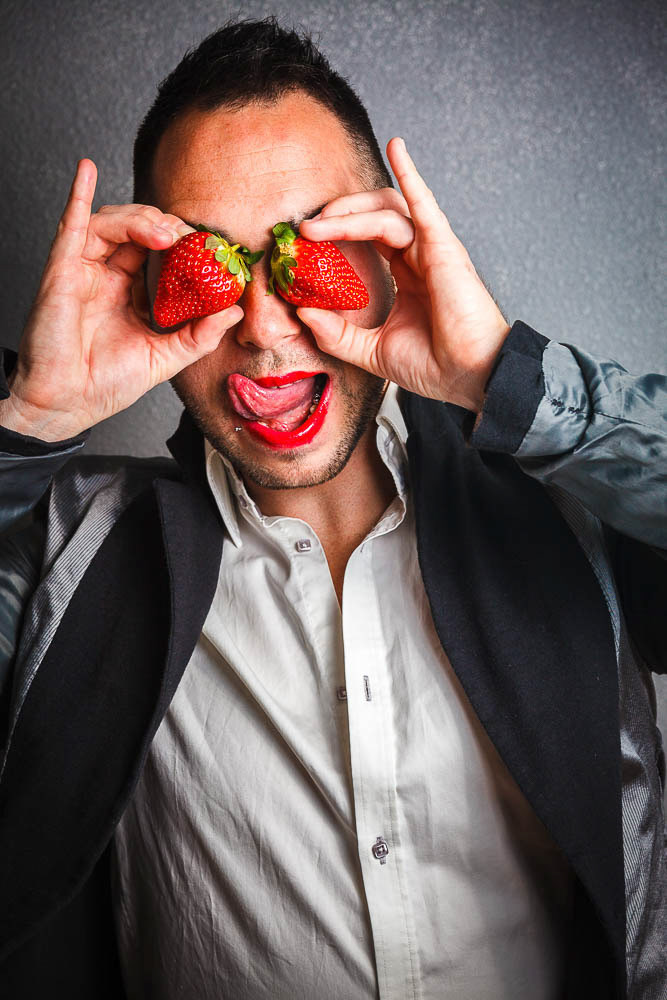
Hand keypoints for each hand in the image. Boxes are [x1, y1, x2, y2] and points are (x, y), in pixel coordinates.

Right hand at [0, 159, 243, 440]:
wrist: (69, 405)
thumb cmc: (107, 384)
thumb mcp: (167, 358)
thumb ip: (201, 335)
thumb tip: (236, 311)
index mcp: (130, 293)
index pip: (159, 253)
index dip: (184, 243)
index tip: (211, 247)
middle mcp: (106, 276)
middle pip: (138, 231)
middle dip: (166, 225)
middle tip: (190, 236)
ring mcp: (83, 271)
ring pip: (112, 224)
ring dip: (141, 220)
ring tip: (167, 233)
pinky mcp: (62, 272)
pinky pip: (70, 226)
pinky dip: (78, 195)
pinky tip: (86, 170)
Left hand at [297, 137, 510, 412]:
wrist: (469, 380)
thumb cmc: (434, 366)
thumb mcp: (371, 351)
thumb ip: (337, 333)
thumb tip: (301, 313)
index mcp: (407, 275)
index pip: (368, 238)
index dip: (336, 233)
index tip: (303, 244)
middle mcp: (420, 257)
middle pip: (373, 216)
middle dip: (337, 216)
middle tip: (304, 229)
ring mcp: (433, 250)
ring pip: (386, 211)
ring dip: (349, 211)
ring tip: (318, 222)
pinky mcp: (444, 249)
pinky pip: (423, 205)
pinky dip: (410, 174)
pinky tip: (397, 146)